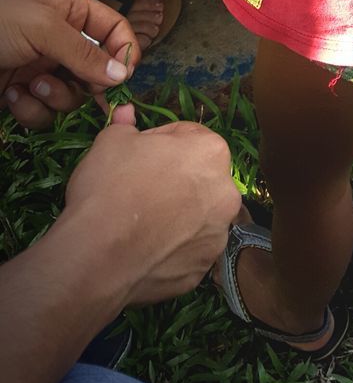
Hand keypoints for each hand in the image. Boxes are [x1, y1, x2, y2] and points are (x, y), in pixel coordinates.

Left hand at [0, 0, 138, 128]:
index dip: (124, 53)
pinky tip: (10, 96)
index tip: (123, 78)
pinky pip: (44, 112)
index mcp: (71, 11)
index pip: (114, 30)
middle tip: (80, 89)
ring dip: (53, 97)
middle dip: (86, 83)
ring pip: (72, 97)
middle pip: (98, 71)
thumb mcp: (43, 28)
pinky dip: (29, 109)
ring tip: (29, 85)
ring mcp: (42, 69)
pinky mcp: (23, 94)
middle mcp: (61, 40)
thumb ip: (84, 52)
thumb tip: (123, 76)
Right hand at [64, 116, 241, 303]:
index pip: (187, 136)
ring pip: (196, 216)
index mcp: (212, 152)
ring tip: (139, 223)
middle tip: (137, 187)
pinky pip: (186, 251)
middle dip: (174, 178)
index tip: (137, 156)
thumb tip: (127, 112)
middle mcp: (226, 193)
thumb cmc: (109, 187)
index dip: (159, 142)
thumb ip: (126, 124)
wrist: (96, 258)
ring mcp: (217, 235)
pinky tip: (143, 249)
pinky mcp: (201, 270)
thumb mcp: (111, 141)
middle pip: (198, 177)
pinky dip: (170, 249)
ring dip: (177, 215)